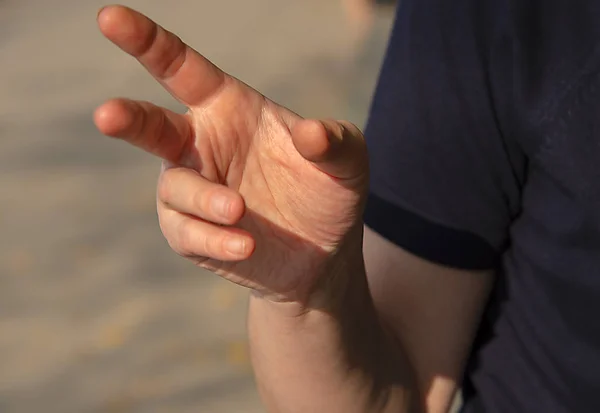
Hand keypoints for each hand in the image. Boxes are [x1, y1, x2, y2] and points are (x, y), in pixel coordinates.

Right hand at [94, 5, 368, 303]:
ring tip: (240, 210)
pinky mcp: (191, 233)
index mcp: (228, 108)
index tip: (109, 18)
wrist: (323, 254)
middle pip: (152, 125)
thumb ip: (335, 141)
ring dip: (205, 198)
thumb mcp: (347, 161)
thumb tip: (311, 134)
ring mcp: (193, 190)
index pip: (181, 68)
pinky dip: (214, 238)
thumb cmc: (329, 192)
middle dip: (128, 118)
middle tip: (108, 115)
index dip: (146, 42)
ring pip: (176, 187)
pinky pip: (188, 232)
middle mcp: (201, 145)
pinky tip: (246, 245)